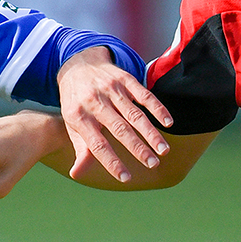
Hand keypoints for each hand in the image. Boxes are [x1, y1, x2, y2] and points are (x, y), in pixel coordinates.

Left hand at [57, 47, 172, 182]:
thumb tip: (76, 174)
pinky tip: (168, 123)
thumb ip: (80, 148)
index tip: (126, 177)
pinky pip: (144, 95)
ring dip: (150, 133)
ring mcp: (111, 90)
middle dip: (138, 149)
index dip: (111, 162)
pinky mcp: (125, 80)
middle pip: (120, 130)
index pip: (97, 145)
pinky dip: (157, 109)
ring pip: (135, 114)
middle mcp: (95, 103)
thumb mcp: (72, 124)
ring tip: (163, 150)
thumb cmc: (77, 103)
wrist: (78, 64)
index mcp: (79, 118)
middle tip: (153, 164)